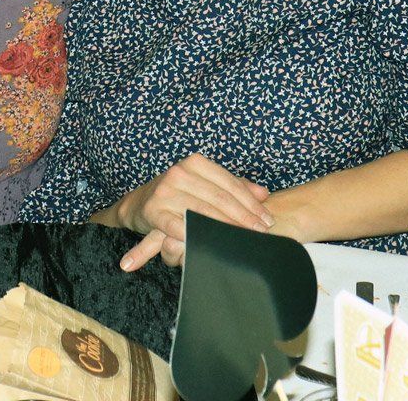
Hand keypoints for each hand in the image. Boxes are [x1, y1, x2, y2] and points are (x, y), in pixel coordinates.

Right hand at [109, 155, 270, 270]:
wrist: (140, 202)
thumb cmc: (180, 193)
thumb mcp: (205, 184)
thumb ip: (234, 186)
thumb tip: (263, 194)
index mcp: (195, 163)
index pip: (230, 184)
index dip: (251, 203)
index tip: (266, 219)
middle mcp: (180, 173)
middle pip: (220, 198)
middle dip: (244, 218)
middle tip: (261, 233)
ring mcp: (166, 191)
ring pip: (203, 212)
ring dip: (225, 229)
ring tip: (242, 240)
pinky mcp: (154, 210)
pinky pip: (179, 226)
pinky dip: (194, 236)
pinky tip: (208, 244)